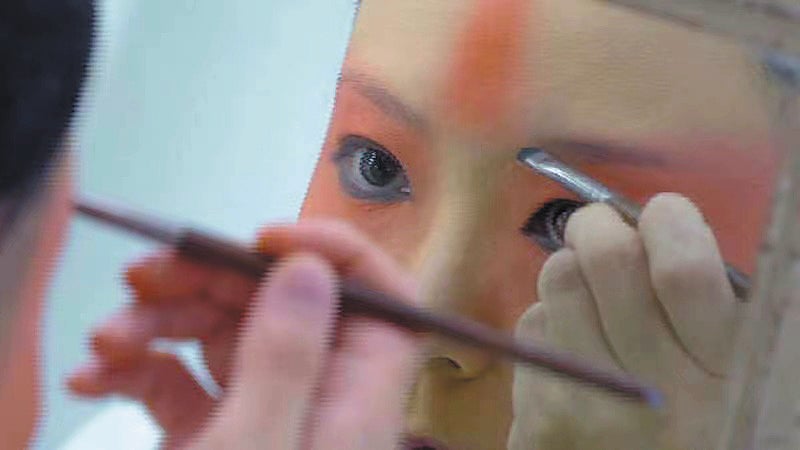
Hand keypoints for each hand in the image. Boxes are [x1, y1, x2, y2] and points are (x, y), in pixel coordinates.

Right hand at [67, 220, 420, 448]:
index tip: (267, 241)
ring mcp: (264, 419)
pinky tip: (96, 374)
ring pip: (230, 335)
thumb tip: (309, 269)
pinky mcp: (215, 437)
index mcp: (356, 407)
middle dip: (216, 279)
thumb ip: (288, 360)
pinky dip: (142, 364)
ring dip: (165, 318)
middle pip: (290, 306)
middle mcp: (318, 405)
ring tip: (106, 336)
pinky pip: (186, 379)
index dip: (342, 256)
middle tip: (148, 274)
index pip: (389, 305)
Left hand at [507, 193, 742, 449]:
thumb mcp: (726, 366)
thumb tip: (650, 222)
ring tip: (589, 291)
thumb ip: (703, 303)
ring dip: (571, 268)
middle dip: (598, 224)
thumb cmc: (689, 416)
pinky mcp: (539, 418)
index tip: (660, 214)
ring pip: (559, 277)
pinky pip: (533, 324)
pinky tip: (572, 347)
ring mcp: (589, 406)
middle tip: (601, 228)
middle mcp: (654, 394)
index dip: (667, 220)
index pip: (682, 269)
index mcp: (721, 374)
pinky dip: (551, 319)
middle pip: (607, 258)